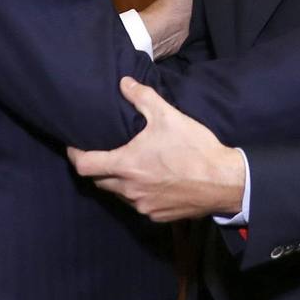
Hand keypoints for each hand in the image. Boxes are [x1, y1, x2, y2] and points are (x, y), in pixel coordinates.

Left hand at [67, 76, 244, 221]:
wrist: (224, 181)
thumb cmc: (195, 148)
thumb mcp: (168, 116)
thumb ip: (142, 97)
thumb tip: (124, 83)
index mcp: (127, 165)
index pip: (84, 165)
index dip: (75, 155)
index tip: (75, 146)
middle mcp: (129, 190)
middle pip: (99, 181)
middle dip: (98, 167)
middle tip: (106, 153)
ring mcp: (142, 205)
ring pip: (119, 194)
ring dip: (119, 181)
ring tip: (131, 165)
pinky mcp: (157, 216)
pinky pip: (138, 205)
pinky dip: (139, 193)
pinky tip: (153, 181)